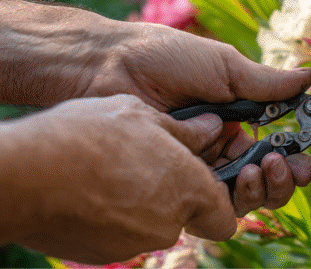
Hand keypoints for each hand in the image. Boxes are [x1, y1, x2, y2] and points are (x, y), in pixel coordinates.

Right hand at [3, 95, 234, 263]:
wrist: (25, 174)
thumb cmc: (88, 136)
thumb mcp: (141, 116)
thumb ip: (185, 130)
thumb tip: (212, 128)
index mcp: (188, 189)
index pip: (225, 216)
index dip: (218, 201)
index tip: (205, 183)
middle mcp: (168, 224)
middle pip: (183, 215)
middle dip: (171, 193)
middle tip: (145, 162)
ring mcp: (134, 243)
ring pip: (150, 223)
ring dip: (139, 201)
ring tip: (110, 169)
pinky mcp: (102, 254)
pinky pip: (119, 233)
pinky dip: (112, 216)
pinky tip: (90, 188)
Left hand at [80, 22, 310, 215]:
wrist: (108, 67)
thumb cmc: (165, 58)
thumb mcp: (225, 66)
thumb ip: (267, 83)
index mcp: (233, 120)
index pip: (272, 148)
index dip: (292, 157)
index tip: (303, 156)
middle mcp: (217, 148)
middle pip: (261, 179)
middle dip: (283, 178)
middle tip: (286, 165)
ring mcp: (194, 166)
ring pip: (239, 196)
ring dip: (263, 188)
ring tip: (262, 168)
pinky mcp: (172, 181)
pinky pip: (208, 201)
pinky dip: (231, 196)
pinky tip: (239, 176)